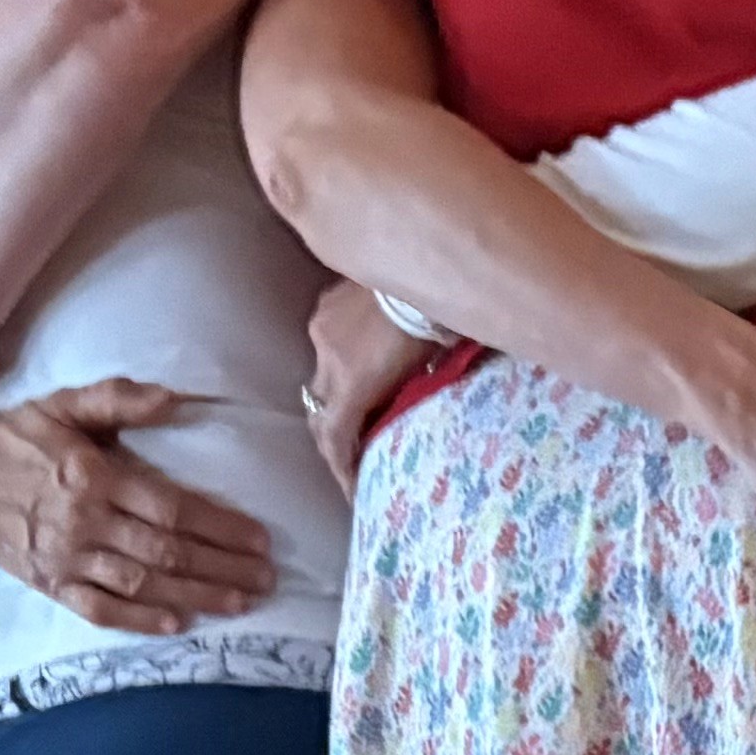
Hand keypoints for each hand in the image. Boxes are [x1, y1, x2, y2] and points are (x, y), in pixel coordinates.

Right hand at [0, 380, 278, 630]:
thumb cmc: (15, 440)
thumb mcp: (62, 405)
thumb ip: (117, 399)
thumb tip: (174, 398)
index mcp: (93, 476)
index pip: (170, 507)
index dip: (219, 526)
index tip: (259, 539)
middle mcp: (85, 521)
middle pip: (166, 551)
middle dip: (222, 567)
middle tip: (267, 579)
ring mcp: (68, 559)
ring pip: (143, 583)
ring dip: (197, 596)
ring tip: (242, 603)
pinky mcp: (52, 586)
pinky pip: (101, 609)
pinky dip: (140, 620)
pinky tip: (178, 625)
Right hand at [302, 283, 432, 493]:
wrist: (424, 265)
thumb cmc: (435, 327)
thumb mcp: (423, 376)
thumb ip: (399, 401)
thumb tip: (394, 419)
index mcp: (351, 382)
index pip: (333, 438)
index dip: (340, 468)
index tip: (352, 490)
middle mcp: (327, 358)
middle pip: (320, 411)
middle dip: (333, 438)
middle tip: (351, 459)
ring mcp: (322, 329)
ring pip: (322, 376)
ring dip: (337, 398)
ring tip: (358, 413)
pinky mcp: (326, 305)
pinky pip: (327, 344)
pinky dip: (340, 363)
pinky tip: (359, 365)